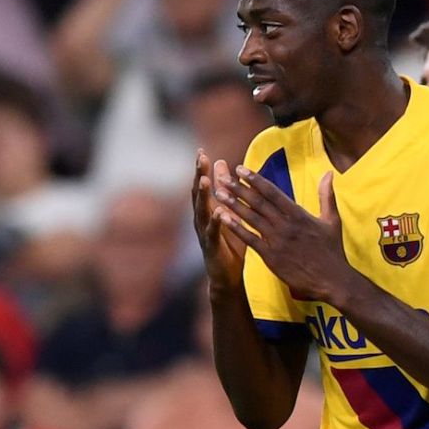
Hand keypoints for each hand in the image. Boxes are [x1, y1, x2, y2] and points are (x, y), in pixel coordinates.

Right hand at [192, 150, 246, 291]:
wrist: (227, 277)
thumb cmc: (229, 244)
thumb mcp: (229, 213)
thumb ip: (225, 190)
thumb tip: (222, 164)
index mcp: (207, 211)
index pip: (203, 186)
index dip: (201, 169)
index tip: (201, 151)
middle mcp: (202, 220)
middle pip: (198, 194)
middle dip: (199, 176)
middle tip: (200, 158)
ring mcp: (204, 233)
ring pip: (202, 211)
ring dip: (204, 195)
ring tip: (206, 180)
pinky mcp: (211, 248)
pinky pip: (212, 233)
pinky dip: (215, 221)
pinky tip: (219, 211)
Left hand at [215, 166, 356, 303]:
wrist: (332, 280)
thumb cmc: (332, 250)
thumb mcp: (332, 220)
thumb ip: (327, 195)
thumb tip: (329, 173)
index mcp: (298, 214)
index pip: (272, 192)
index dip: (255, 179)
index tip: (241, 169)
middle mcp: (285, 224)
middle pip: (258, 202)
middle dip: (238, 188)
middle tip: (222, 176)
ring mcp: (277, 240)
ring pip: (251, 218)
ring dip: (233, 205)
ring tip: (219, 193)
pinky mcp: (271, 256)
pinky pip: (250, 239)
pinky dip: (236, 228)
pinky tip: (223, 218)